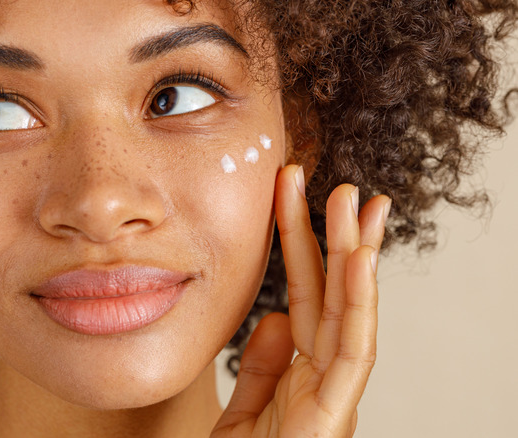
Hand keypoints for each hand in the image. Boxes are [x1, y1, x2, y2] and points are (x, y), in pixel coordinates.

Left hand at [212, 165, 390, 437]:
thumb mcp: (243, 414)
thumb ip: (262, 370)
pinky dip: (358, 306)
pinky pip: (350, 355)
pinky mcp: (331, 420)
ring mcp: (333, 400)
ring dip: (356, 258)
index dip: (303, 247)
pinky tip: (359, 262)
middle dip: (337, 240)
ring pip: (352, 316)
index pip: (306, 299)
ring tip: (359, 205)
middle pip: (332, 299)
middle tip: (342, 186)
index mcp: (303, 376)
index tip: (295, 197)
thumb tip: (277, 318)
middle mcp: (324, 383)